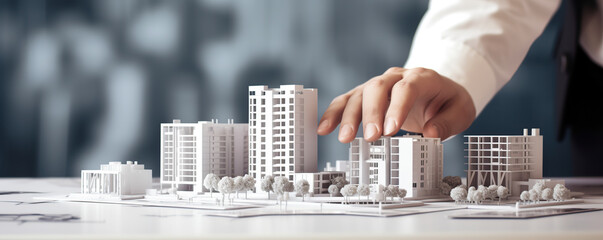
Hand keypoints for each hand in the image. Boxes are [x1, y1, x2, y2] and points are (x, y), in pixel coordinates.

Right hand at [317, 67, 475, 142]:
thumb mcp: (461, 112)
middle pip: (378, 87)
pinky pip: (346, 100)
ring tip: (344, 138)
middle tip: (371, 137)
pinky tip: (323, 129)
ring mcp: (379, 84)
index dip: (397, 107)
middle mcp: (396, 76)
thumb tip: (430, 134)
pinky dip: (334, 114)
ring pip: (359, 93)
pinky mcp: (365, 95)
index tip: (391, 130)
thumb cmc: (448, 103)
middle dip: (372, 113)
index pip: (407, 88)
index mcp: (422, 77)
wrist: (437, 92)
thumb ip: (448, 122)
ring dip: (348, 115)